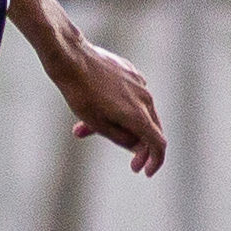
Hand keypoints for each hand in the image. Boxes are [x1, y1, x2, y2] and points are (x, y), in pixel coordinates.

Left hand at [54, 36, 165, 176]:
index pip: (158, 144)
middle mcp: (145, 98)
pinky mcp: (131, 72)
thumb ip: (121, 137)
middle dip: (139, 148)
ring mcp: (139, 83)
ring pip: (139, 112)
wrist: (72, 58)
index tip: (146, 172)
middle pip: (151, 129)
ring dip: (122, 126)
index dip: (155, 161)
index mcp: (138, 115)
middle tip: (130, 162)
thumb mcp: (97, 123)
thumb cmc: (81, 93)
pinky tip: (96, 108)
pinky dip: (120, 108)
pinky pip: (132, 96)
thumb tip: (137, 146)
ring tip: (83, 130)